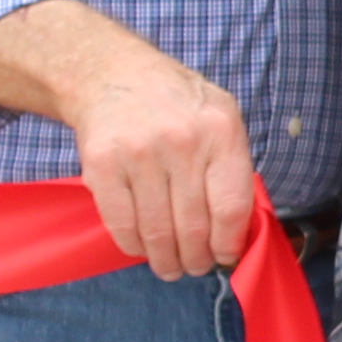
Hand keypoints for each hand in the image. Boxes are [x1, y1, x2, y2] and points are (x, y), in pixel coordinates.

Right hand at [68, 50, 259, 279]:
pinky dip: (134, 247)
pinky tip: (142, 248)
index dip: (229, 243)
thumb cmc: (175, 104)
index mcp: (220, 130)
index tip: (225, 256)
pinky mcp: (102, 165)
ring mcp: (139, 153)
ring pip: (158, 233)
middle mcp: (181, 141)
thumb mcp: (220, 117)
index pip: (231, 207)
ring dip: (166, 261)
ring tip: (170, 266)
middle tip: (195, 266)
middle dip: (197, 259)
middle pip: (194, 227)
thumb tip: (238, 230)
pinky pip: (123, 225)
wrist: (113, 74)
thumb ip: (231, 167)